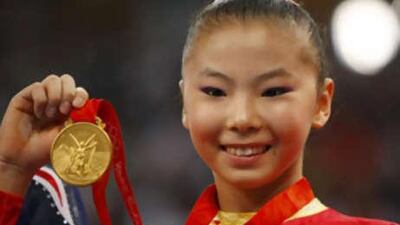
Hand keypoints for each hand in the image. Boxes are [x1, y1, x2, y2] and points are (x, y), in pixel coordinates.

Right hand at [0, 74, 88, 194]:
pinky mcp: (25, 97)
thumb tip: (92, 112)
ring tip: (50, 115)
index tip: (78, 105)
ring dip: (55, 96)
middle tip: (64, 111)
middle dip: (68, 92)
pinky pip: (37, 87)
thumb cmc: (46, 149)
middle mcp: (55, 100)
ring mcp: (40, 97)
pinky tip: (38, 114)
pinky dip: (41, 100)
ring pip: (53, 79)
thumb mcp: (69, 135)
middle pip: (67, 79)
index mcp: (68, 108)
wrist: (24, 158)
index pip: (79, 91)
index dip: (81, 94)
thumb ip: (80, 121)